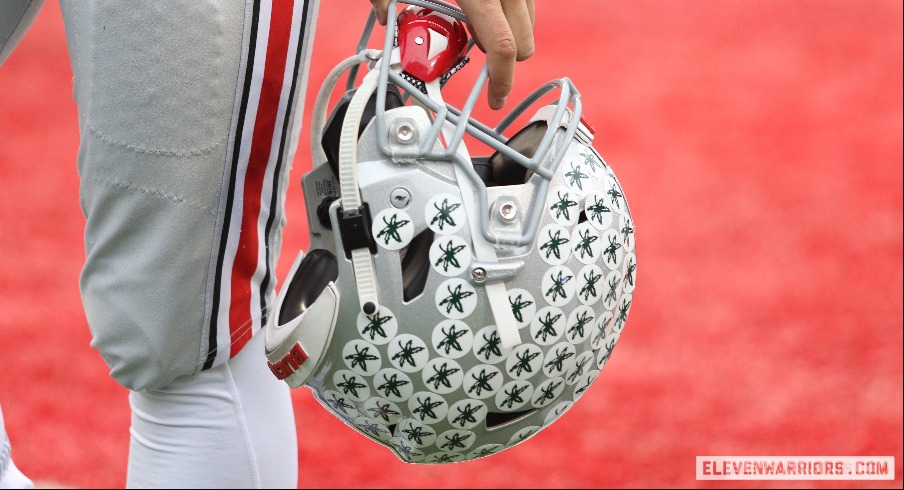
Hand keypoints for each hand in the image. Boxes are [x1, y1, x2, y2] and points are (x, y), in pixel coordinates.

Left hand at [370, 0, 535, 109]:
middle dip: (505, 62)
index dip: (502, 80)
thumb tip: (384, 16)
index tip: (495, 99)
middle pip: (524, 43)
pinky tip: (487, 11)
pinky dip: (513, 16)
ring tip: (478, 31)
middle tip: (477, 59)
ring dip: (510, 37)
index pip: (503, 47)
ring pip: (530, 24)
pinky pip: (529, 4)